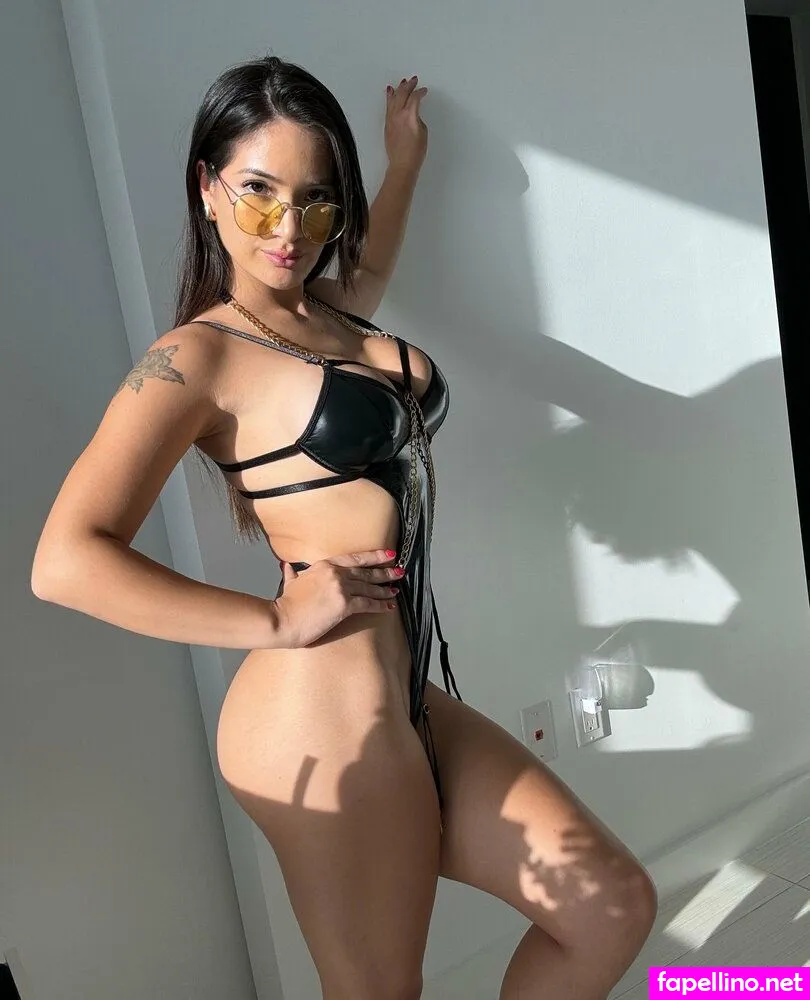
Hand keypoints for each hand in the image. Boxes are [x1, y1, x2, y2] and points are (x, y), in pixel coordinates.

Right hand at [272, 549, 402, 647]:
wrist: (281, 619)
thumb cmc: (285, 605)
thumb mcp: (289, 584)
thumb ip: (292, 575)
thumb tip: (287, 568)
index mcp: (324, 565)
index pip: (354, 558)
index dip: (373, 556)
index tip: (387, 554)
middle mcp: (335, 573)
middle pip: (366, 572)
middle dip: (384, 572)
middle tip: (399, 571)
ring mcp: (340, 588)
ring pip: (369, 588)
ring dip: (385, 589)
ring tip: (395, 590)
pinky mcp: (344, 605)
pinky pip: (367, 604)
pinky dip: (380, 605)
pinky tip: (388, 607)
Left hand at [385, 75, 428, 174]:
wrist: (402, 164)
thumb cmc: (414, 153)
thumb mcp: (423, 132)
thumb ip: (418, 119)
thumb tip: (413, 115)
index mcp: (409, 115)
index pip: (415, 98)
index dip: (420, 92)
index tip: (424, 91)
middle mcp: (398, 115)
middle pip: (403, 94)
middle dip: (409, 85)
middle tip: (414, 80)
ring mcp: (391, 119)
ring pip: (394, 98)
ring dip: (399, 89)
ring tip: (402, 82)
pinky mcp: (387, 124)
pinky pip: (388, 106)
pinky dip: (390, 97)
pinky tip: (390, 93)